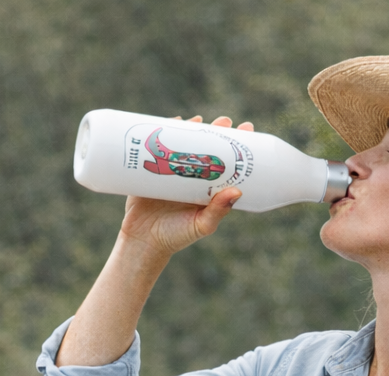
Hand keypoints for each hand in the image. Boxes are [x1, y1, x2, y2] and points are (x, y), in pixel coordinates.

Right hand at [119, 116, 254, 258]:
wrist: (142, 241)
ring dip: (192, 128)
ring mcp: (171, 172)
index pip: (225, 163)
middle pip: (206, 148)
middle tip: (224, 120)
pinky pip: (159, 146)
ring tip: (199, 119)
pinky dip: (166, 131)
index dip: (236, 146)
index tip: (246, 130)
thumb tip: (237, 191)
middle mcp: (191, 178)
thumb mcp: (200, 226)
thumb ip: (217, 211)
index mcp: (206, 189)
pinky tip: (173, 122)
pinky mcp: (151, 169)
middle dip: (216, 131)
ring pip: (184, 144)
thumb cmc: (175, 237)